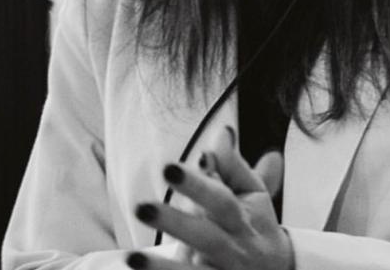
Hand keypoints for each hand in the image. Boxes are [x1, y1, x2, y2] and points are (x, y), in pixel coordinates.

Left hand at [128, 130, 290, 269]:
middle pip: (205, 235)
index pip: (220, 199)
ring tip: (132, 258)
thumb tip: (221, 132)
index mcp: (244, 219)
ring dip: (162, 267)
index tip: (170, 168)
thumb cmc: (257, 225)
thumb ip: (232, 166)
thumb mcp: (252, 194)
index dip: (197, 184)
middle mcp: (234, 248)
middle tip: (142, 208)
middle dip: (175, 222)